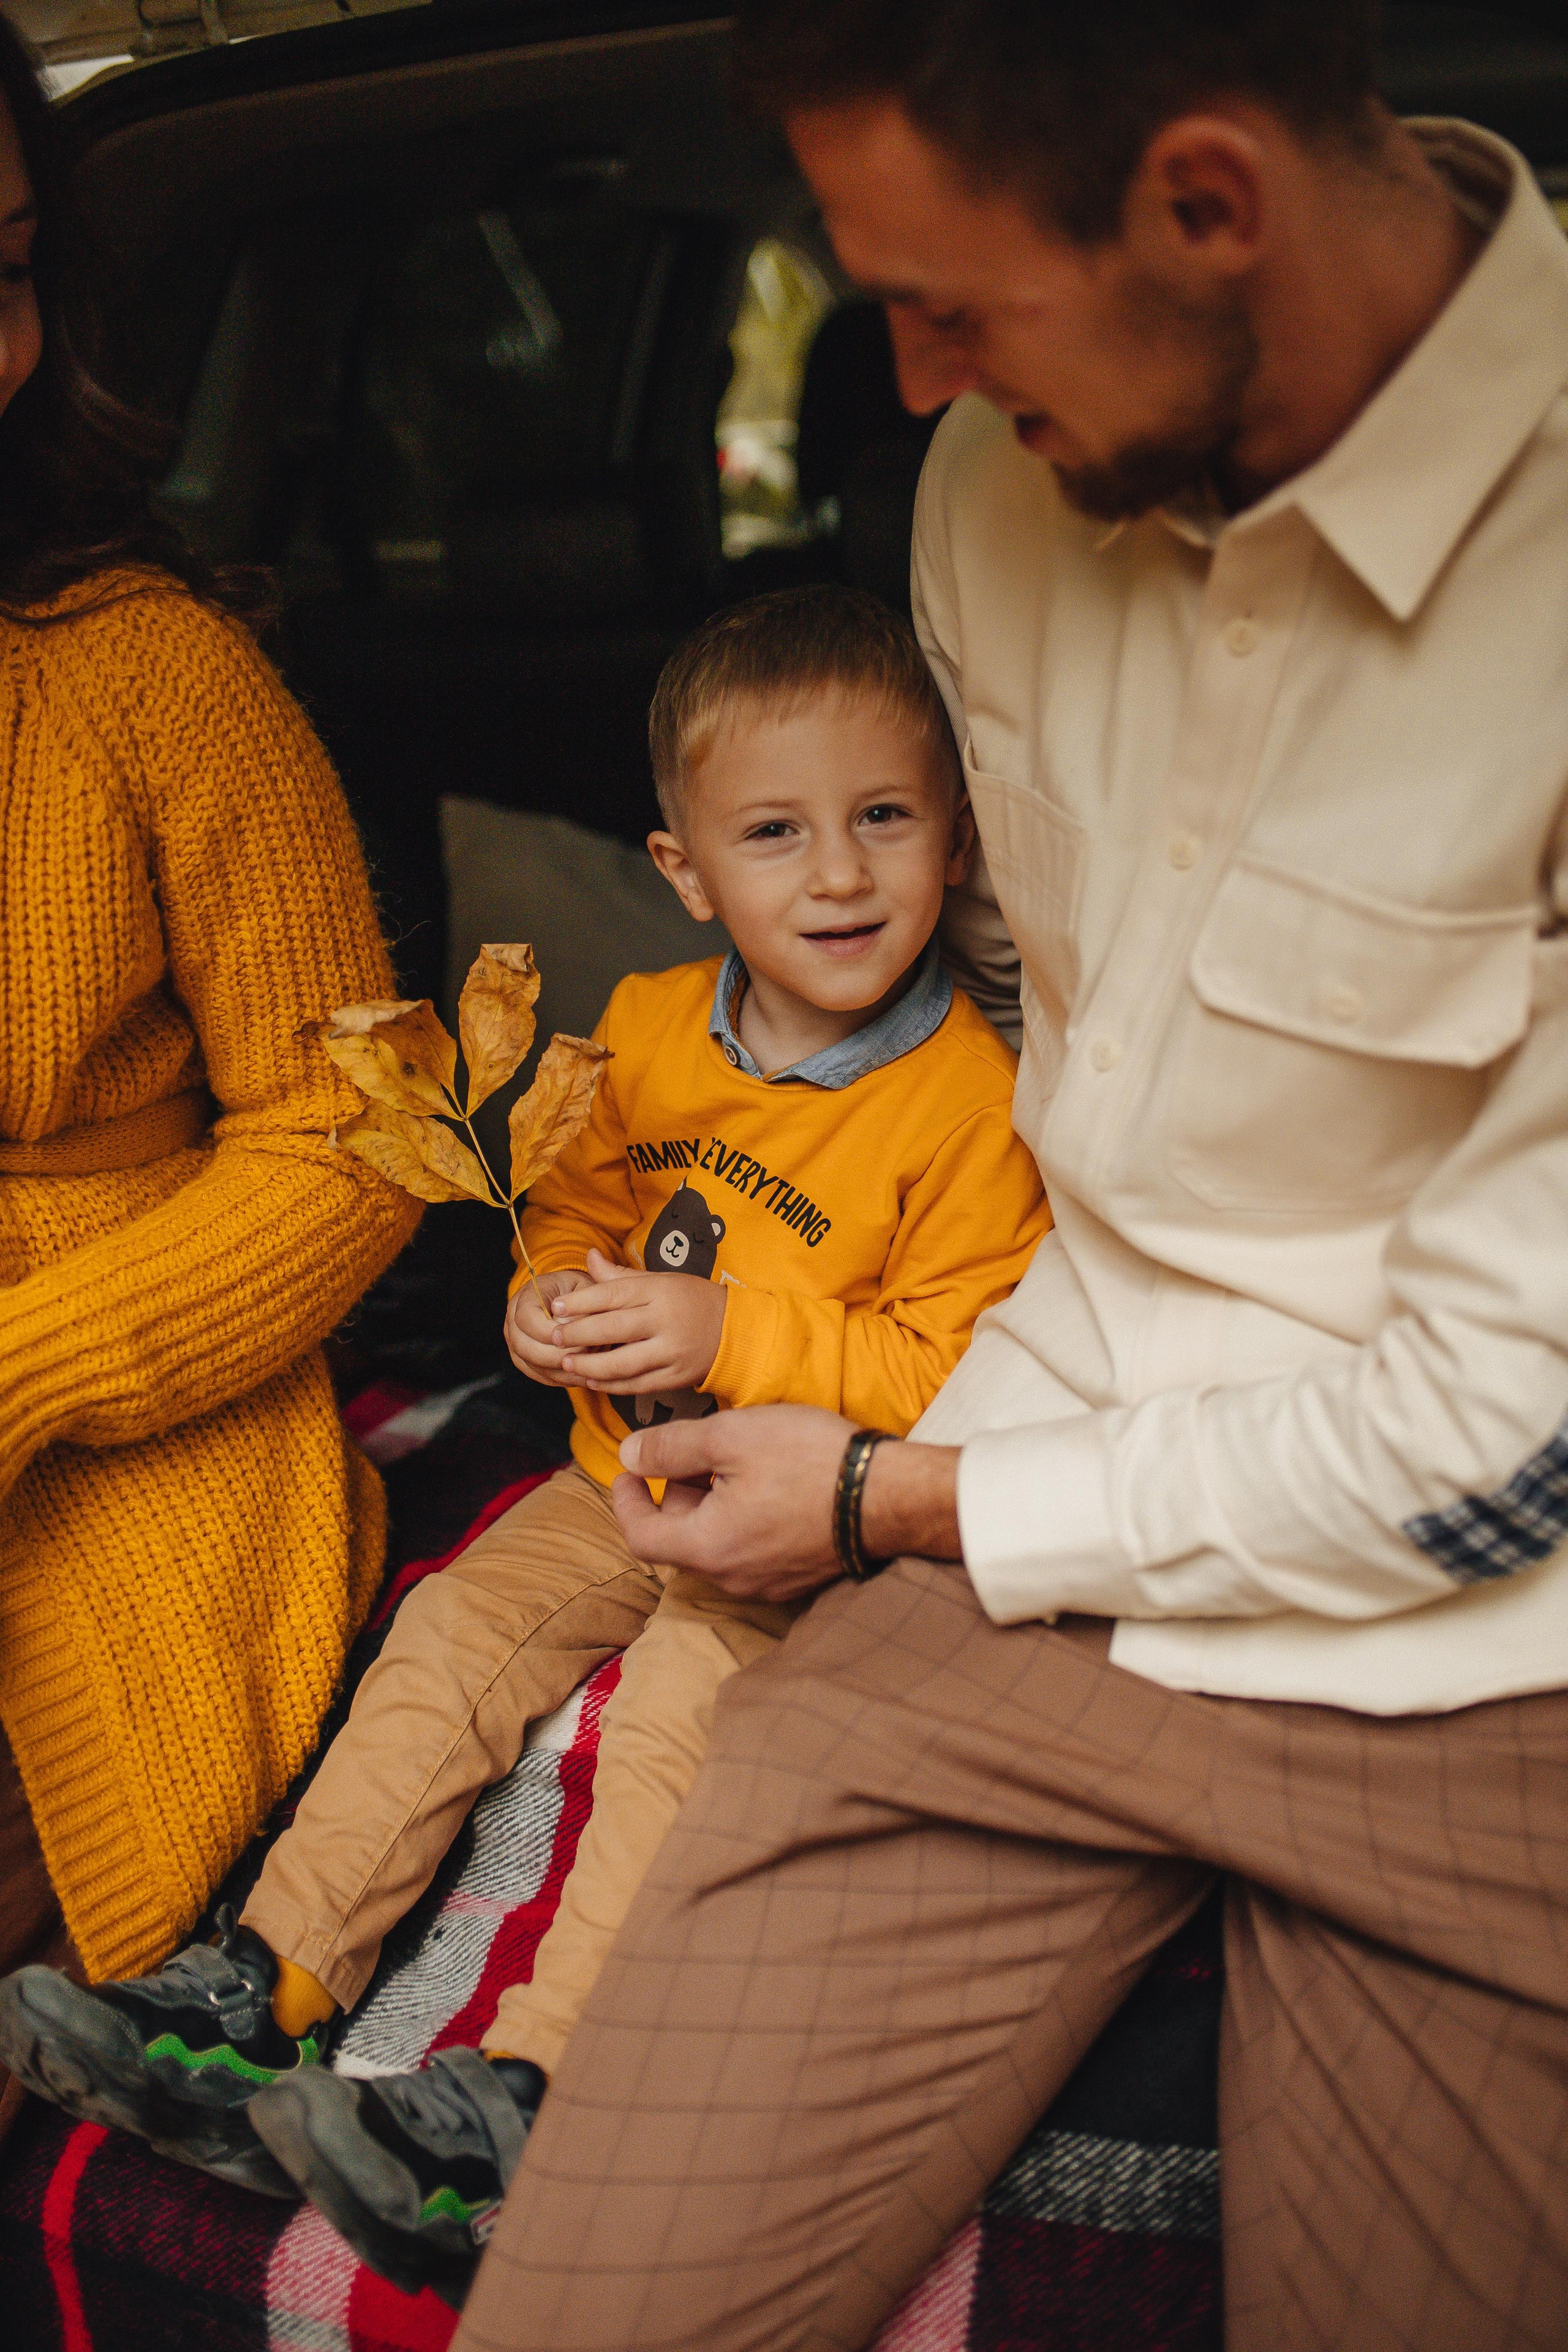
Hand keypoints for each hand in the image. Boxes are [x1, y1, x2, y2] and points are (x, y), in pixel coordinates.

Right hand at [504, 1266, 590, 1386]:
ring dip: (561, 1369)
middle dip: (556, 1355)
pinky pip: (540, 1375)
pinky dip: (561, 1378)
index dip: (549, 1332)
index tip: (577, 1337)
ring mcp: (516, 1343)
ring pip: (532, 1365)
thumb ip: (581, 1305)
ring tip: (588, 1368)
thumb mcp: (585, 1288)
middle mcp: (513, 1321)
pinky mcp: (525, 1360)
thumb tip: (577, 1330)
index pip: (526, 1318)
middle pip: (524, 1346)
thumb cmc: (581, 1291)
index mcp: (526, 1297)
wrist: (574, 1300)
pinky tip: (583, 1376)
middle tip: (585, 1356)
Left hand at [548, 1247, 726, 1394]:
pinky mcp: (676, 1377)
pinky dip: (611, 1385)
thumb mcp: (660, 1280)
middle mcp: (665, 1321)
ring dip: (590, 1366)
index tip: (556, 1308)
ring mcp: (672, 1351)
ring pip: (623, 1363)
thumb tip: (588, 1256)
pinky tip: (592, 1381)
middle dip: (578, 1335)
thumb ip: (620, 1276)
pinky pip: (637, 1385)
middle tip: (554, 1338)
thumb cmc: (690, 1300)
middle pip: (613, 1329)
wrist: (734, 1331)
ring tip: (566, 1364)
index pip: (613, 1295)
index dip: (581, 1302)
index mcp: (659, 1291)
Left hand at [612, 1405, 855, 1601]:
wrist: (892, 1495)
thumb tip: (628, 1456)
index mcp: (708, 1547)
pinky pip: (751, 1551)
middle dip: (676, 1494)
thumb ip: (670, 1448)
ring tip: (736, 1461)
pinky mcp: (798, 1577)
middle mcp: (733, 1578)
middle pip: (679, 1540)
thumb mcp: (731, 1437)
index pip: (640, 1537)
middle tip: (695, 1451)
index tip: (626, 1472)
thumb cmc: (811, 1461)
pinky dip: (741, 1519)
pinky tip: (767, 1483)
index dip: (625, 1502)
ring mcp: (769, 1583)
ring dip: (711, 1505)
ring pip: (716, 1544)